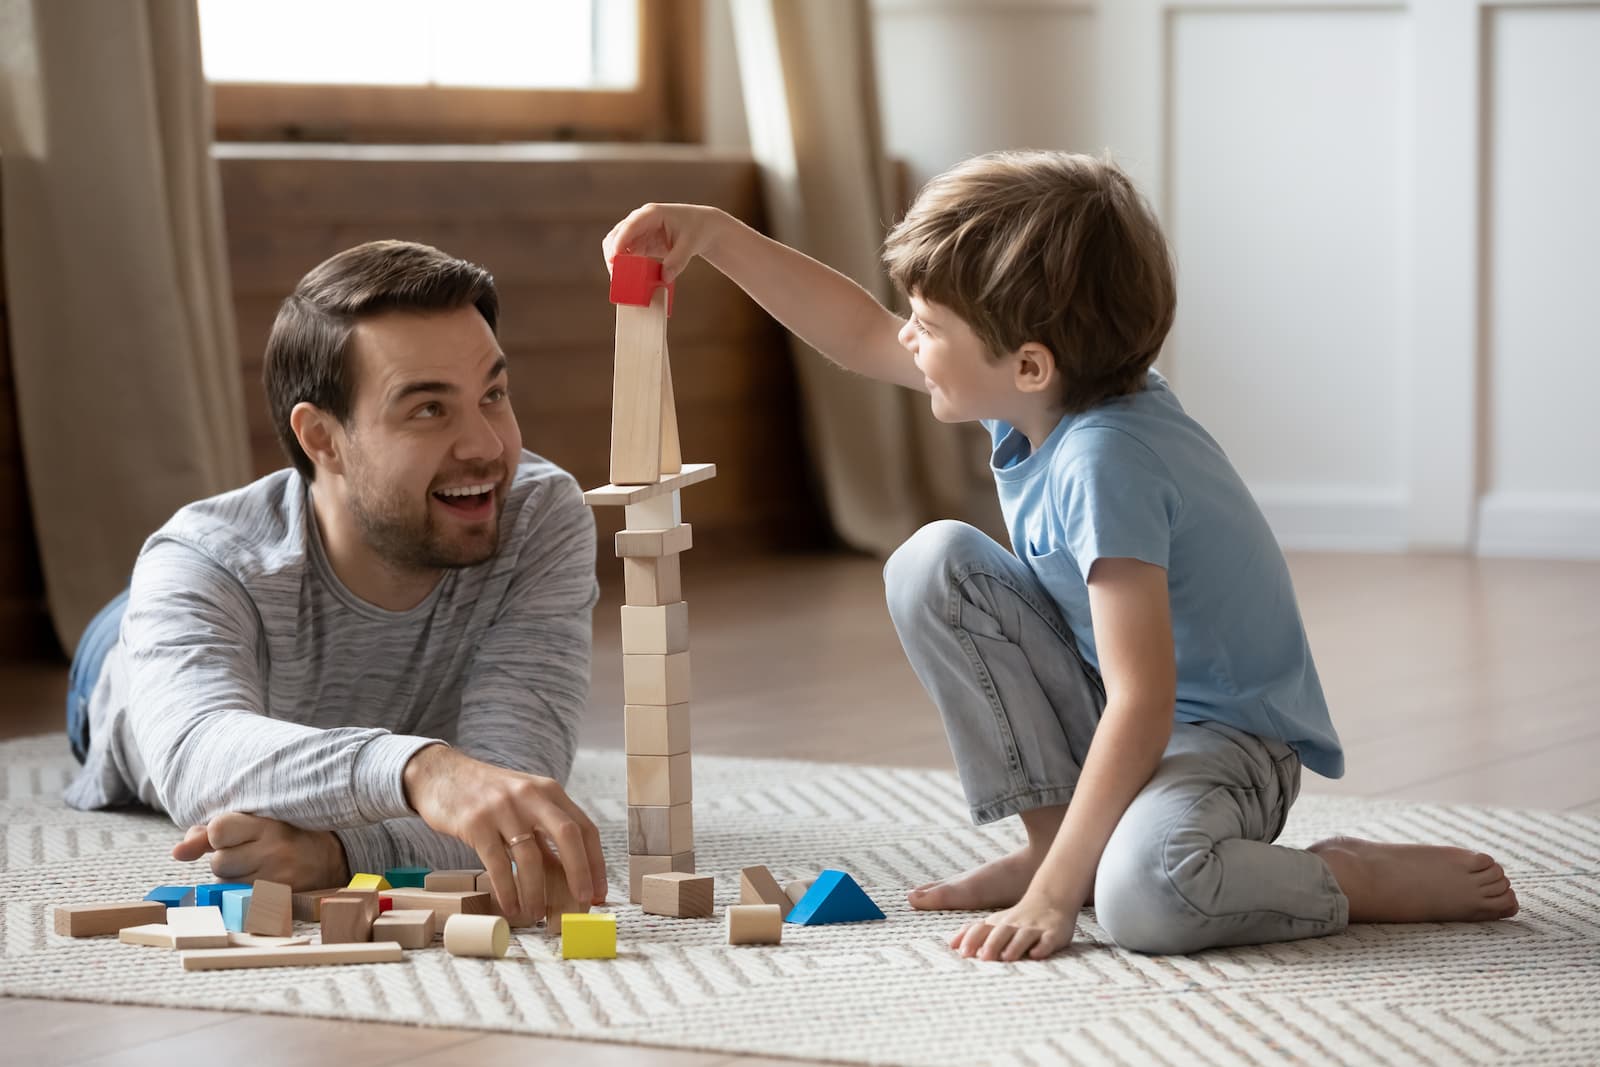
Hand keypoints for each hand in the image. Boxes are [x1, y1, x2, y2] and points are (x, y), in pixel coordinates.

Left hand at [170, 812, 348, 889]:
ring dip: (232, 879)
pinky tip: (260, 885)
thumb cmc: (282, 835)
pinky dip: (242, 895)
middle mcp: (273, 851)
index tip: (234, 835)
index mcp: (267, 825)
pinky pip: (239, 902)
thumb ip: (210, 832)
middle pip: (219, 863)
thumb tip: (176, 853)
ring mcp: (278, 879)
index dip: (217, 836)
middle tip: (251, 853)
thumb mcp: (254, 822)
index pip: (217, 831)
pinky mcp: (279, 901)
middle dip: (227, 860)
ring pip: (225, 885)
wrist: (329, 858)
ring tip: (257, 868)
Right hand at [402, 744, 605, 927]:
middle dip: (580, 873)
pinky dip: (508, 890)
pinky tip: (511, 906)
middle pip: (568, 835)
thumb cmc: (488, 796)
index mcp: (549, 791)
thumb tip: (570, 877)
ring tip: (536, 915)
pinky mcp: (475, 822)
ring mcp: (502, 807)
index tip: (598, 893)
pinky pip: (498, 864)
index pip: (585, 828)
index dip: (596, 863)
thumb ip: (544, 834)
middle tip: (582, 902)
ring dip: (537, 892)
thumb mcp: (523, 804)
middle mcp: (530, 796)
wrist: (441, 774)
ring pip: (531, 856)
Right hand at [603, 203, 727, 282]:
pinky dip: (625, 266)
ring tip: (621, 280)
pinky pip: (627, 255)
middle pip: (617, 235)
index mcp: (652, 214)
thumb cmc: (697, 228)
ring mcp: (639, 232)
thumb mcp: (690, 244)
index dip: (620, 241)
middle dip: (613, 254)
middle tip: (616, 275)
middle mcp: (641, 220)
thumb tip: (664, 278)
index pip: (630, 226)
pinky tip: (629, 278)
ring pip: (618, 246)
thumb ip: (678, 261)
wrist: (703, 227)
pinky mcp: (641, 243)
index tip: (614, 258)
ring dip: (617, 262)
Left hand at [951, 889, 1082, 961]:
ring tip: (1007, 957)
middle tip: (983, 958)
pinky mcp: (1053, 934)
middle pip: (1001, 932)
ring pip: (1023, 935)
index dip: (972, 939)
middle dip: (992, 944)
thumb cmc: (1016, 919)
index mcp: (998, 923)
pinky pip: (1048, 940)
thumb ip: (974, 933)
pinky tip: (1036, 954)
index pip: (982, 928)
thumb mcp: (994, 922)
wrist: (1050, 900)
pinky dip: (1042, 947)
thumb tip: (951, 945)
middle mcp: (1014, 925)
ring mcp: (1034, 928)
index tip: (962, 952)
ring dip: (1014, 946)